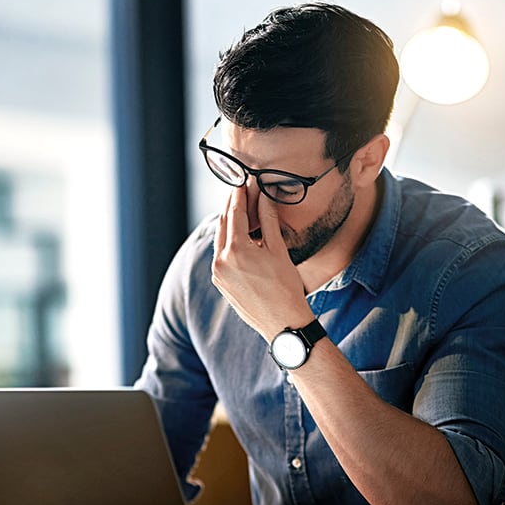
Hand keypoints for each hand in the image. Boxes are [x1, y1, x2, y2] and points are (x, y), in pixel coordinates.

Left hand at [211, 186, 313, 340]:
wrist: (283, 323)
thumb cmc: (286, 288)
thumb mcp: (278, 249)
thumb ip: (268, 220)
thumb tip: (263, 196)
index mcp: (236, 250)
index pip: (235, 213)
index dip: (240, 195)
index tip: (243, 181)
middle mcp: (221, 261)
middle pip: (223, 224)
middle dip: (231, 206)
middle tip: (240, 190)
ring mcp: (218, 273)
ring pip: (221, 239)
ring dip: (229, 223)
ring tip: (241, 210)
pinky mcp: (220, 283)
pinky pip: (221, 255)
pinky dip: (229, 242)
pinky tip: (240, 236)